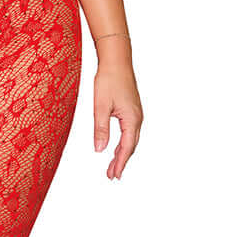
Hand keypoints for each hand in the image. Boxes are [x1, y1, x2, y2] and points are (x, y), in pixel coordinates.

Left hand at [94, 57, 141, 179]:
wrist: (116, 60)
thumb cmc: (109, 79)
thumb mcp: (100, 106)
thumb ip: (100, 129)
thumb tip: (99, 150)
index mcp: (132, 119)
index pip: (126, 147)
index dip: (120, 163)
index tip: (114, 176)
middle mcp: (137, 118)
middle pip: (130, 146)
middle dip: (121, 161)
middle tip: (112, 175)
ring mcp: (136, 113)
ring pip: (131, 139)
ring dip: (122, 153)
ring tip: (113, 166)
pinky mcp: (132, 109)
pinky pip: (130, 131)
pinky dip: (124, 142)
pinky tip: (116, 146)